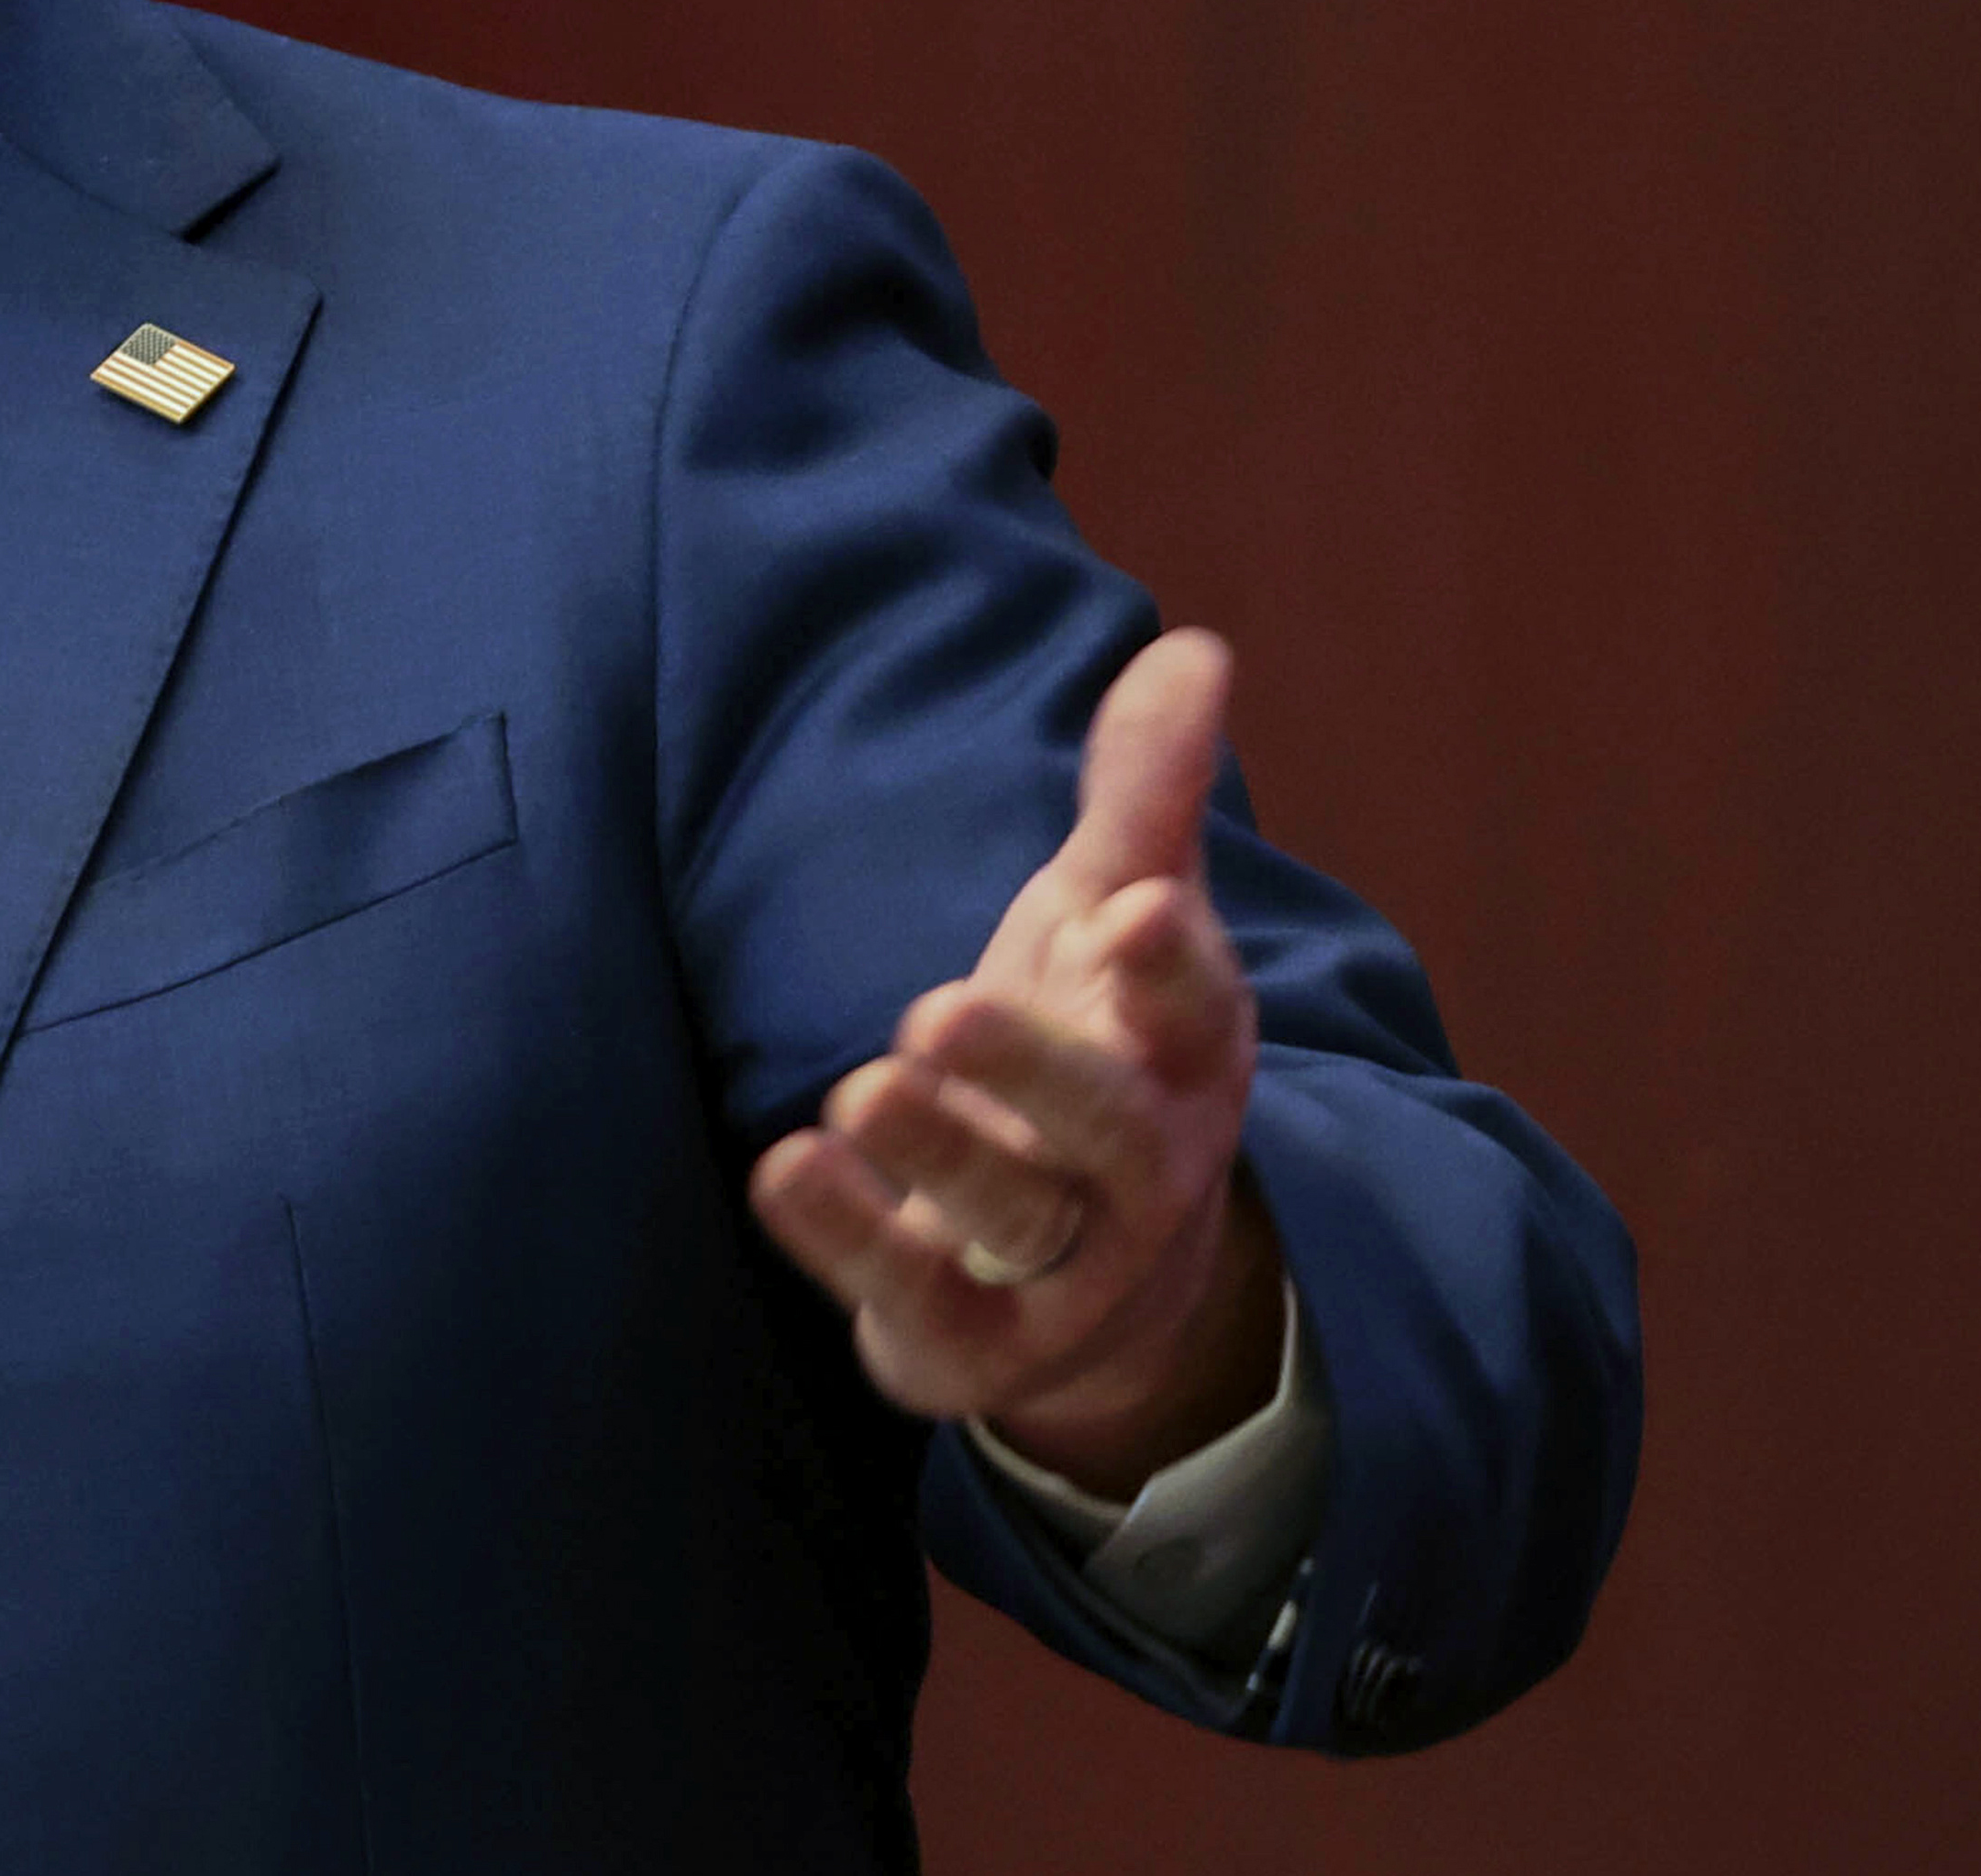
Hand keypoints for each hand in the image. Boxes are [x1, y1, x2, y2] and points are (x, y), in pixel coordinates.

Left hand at [746, 628, 1285, 1494]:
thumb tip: (1192, 646)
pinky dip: (850, 1240)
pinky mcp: (969, 1333)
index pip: (1196, 1013)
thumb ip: (1143, 795)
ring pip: (1010, 1218)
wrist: (1105, 1279)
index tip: (1138, 905)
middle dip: (1032, 1073)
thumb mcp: (1118, 918)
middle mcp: (1138, 1166)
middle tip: (940, 1009)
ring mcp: (1061, 1264)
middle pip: (1106, 1128)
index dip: (1172, 966)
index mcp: (1183, 1055)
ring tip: (863, 1087)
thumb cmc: (1100, 1050)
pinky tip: (785, 1170)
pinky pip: (914, 1295)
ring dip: (941, 1157)